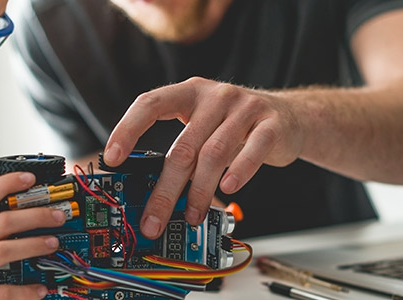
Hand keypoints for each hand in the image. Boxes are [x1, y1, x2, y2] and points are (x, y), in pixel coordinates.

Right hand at [0, 172, 66, 299]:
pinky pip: (0, 292)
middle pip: (1, 223)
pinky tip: (40, 289)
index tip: (30, 177)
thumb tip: (16, 218)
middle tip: (59, 214)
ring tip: (54, 243)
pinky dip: (23, 292)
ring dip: (33, 246)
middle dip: (34, 215)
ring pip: (3, 251)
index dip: (6, 183)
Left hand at [103, 77, 304, 237]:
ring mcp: (246, 107)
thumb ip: (182, 151)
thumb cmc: (238, 128)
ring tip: (191, 215)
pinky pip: (253, 150)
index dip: (127, 129)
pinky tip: (229, 189)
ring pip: (214, 154)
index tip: (111, 158)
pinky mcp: (272, 124)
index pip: (150, 103)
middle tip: (152, 219)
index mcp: (190, 93)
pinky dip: (239, 171)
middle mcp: (216, 96)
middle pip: (183, 146)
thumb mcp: (205, 128)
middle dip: (164, 189)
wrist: (291, 118)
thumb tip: (149, 194)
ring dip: (199, 191)